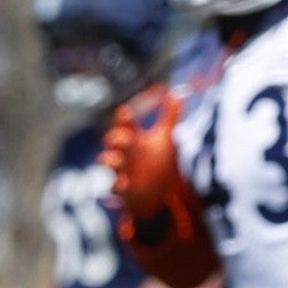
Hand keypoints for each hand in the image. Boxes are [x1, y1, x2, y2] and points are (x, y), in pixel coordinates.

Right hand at [100, 90, 182, 217]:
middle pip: (116, 142)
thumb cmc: (156, 162)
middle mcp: (126, 153)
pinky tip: (123, 186)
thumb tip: (176, 94)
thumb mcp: (165, 138)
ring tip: (115, 161)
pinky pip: (116, 188)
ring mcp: (123, 171)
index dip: (125, 119)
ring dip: (111, 161)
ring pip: (110, 164)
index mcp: (135, 139)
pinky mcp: (124, 190)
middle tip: (124, 138)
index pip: (127, 125)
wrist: (155, 193)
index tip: (125, 111)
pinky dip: (118, 187)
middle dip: (117, 139)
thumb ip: (169, 117)